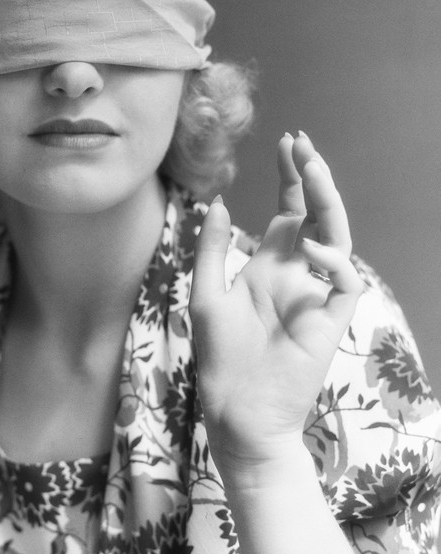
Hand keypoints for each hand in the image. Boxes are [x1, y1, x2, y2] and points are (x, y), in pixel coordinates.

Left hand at [189, 132, 363, 475]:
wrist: (236, 410)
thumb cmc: (221, 358)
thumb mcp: (207, 294)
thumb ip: (214, 250)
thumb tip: (220, 203)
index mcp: (271, 266)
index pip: (290, 211)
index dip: (292, 178)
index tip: (289, 143)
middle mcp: (298, 274)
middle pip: (317, 216)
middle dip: (314, 179)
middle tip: (303, 145)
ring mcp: (316, 294)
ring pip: (337, 238)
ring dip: (329, 204)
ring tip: (314, 170)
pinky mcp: (330, 319)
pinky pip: (345, 281)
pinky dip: (333, 261)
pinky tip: (308, 247)